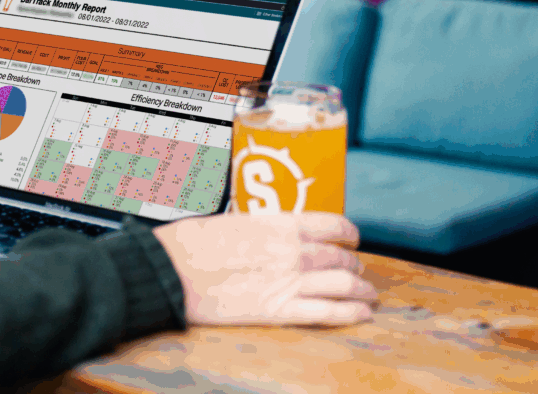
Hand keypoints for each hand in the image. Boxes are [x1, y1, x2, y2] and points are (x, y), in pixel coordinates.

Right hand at [153, 213, 377, 326]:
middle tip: (356, 270)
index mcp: (278, 223)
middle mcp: (292, 251)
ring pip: (343, 285)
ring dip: (361, 290)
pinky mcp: (279, 310)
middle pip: (340, 258)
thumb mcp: (229, 222)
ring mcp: (288, 282)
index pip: (332, 224)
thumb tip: (266, 234)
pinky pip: (328, 313)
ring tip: (367, 295)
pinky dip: (351, 314)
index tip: (351, 239)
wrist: (169, 270)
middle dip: (353, 265)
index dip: (348, 233)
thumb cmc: (189, 243)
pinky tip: (362, 314)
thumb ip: (259, 229)